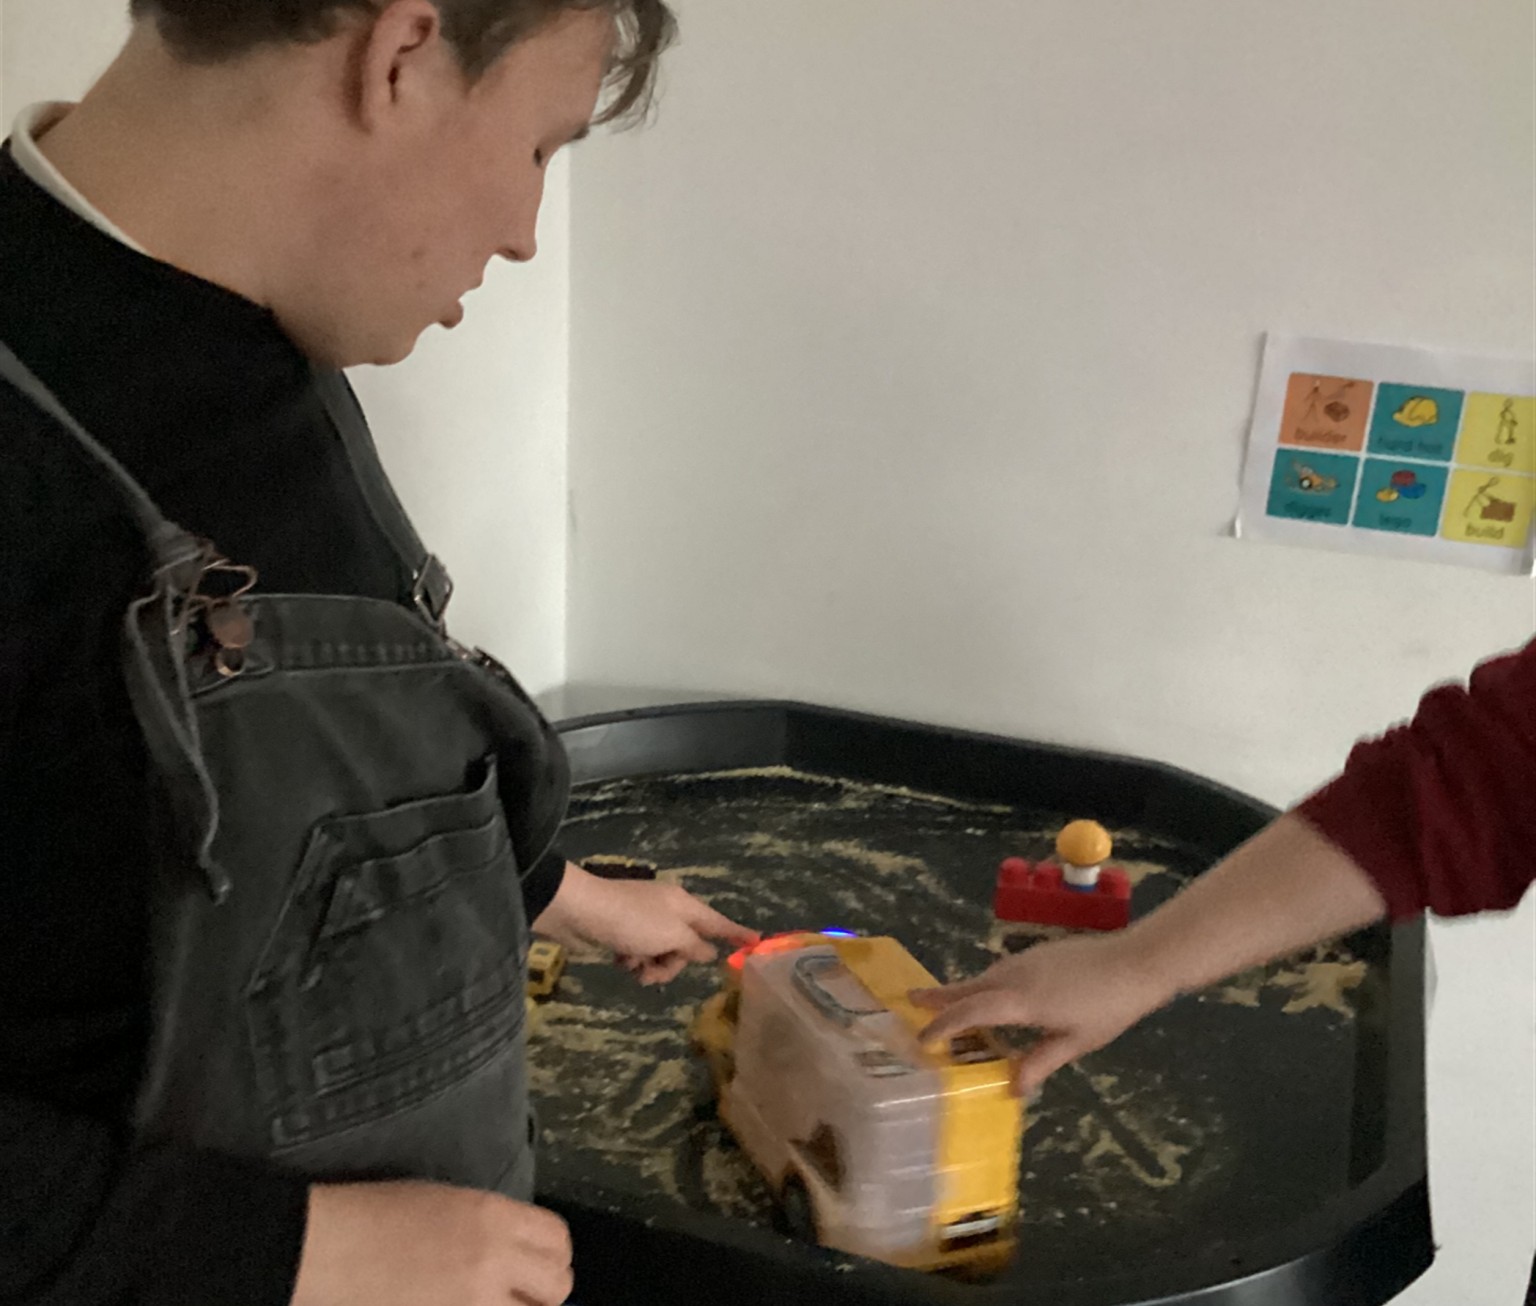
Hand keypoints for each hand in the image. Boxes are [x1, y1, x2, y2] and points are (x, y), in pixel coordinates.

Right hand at [290, 1181, 571, 1305]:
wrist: (326, 1247)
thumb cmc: (377, 1215)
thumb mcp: (450, 1203)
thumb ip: (495, 1227)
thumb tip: (523, 1253)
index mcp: (492, 1216)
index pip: (558, 1240)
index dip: (554, 1254)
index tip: (542, 1263)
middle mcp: (492, 1260)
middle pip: (557, 1287)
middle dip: (545, 1291)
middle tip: (524, 1292)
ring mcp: (472, 1302)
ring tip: (498, 1303)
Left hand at [534, 864, 758, 984]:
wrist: (580, 911)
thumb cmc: (631, 921)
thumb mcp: (670, 935)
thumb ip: (693, 946)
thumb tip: (706, 951)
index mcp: (684, 904)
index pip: (718, 922)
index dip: (737, 934)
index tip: (757, 941)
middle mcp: (668, 911)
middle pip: (687, 946)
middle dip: (675, 963)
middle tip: (657, 968)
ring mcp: (645, 921)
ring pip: (663, 954)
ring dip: (652, 967)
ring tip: (635, 968)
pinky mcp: (624, 933)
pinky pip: (641, 954)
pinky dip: (634, 961)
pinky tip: (621, 962)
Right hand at [912, 933, 1176, 1096]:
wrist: (1137, 962)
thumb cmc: (1109, 1007)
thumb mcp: (1076, 1042)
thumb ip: (1041, 1062)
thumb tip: (1014, 1089)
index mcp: (1020, 1000)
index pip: (970, 1012)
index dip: (943, 1024)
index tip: (923, 1038)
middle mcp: (1014, 976)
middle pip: (968, 988)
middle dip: (939, 996)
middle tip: (910, 1000)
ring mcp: (1026, 961)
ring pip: (985, 978)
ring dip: (964, 991)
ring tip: (948, 1006)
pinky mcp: (1038, 954)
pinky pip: (1001, 972)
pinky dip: (986, 986)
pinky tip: (994, 999)